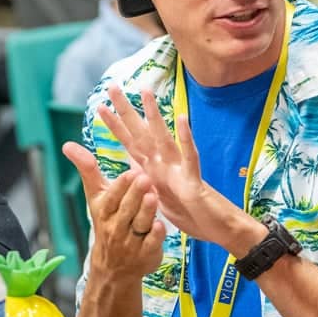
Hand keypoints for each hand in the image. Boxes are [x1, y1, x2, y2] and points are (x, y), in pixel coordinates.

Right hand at [63, 142, 163, 281]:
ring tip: (153, 196)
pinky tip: (161, 225)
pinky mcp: (146, 254)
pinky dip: (156, 235)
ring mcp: (131, 242)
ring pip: (139, 225)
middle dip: (134, 195)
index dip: (120, 187)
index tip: (129, 173)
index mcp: (104, 212)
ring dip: (146, 211)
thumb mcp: (95, 197)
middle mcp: (116, 228)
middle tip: (145, 178)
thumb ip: (87, 170)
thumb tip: (67, 144)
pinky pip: (151, 244)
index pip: (111, 199)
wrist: (112, 267)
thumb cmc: (107, 221)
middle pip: (126, 210)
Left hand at [98, 86, 233, 240]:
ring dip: (154, 116)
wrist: (217, 229)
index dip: (116, 126)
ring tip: (145, 92)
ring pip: (164, 138)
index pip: (131, 143)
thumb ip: (147, 175)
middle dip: (127, 111)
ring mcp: (179, 170)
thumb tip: (131, 158)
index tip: (100, 107)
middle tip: (112, 87)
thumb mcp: (160, 196)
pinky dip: (186, 139)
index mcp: (154, 169)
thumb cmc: (192, 212)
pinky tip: (181, 119)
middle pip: (142, 134)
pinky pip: (190, 158)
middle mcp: (165, 164)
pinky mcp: (193, 181)